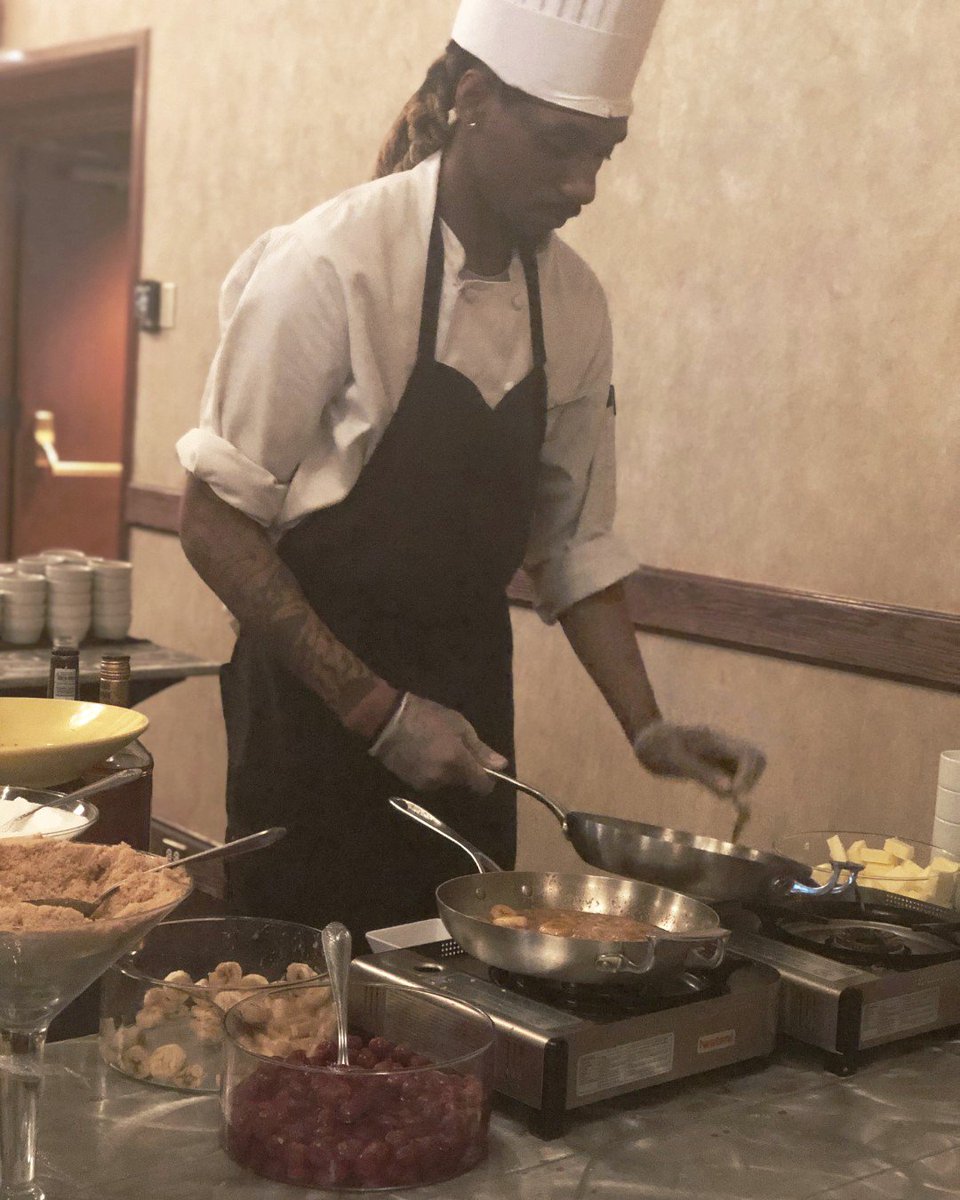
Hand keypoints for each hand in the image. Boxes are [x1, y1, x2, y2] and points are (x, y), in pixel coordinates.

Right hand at [369, 693, 506, 793]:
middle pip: (464, 783)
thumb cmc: (427, 716)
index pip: (482, 786)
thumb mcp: (458, 725)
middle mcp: (443, 779)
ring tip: (436, 748)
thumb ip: (480, 749)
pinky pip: (431, 781)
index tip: (485, 767)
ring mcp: (426, 784)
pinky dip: (432, 771)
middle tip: (454, 746)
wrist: (387, 720)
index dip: (488, 779)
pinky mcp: (412, 784)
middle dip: (464, 769)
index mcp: (457, 763)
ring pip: (447, 782)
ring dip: (447, 770)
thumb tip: (501, 766)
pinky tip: (424, 754)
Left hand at [633, 720, 765, 797]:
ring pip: (745, 770)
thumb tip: (730, 791)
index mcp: (715, 741)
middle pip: (755, 759)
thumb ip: (703, 773)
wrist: (645, 739)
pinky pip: (732, 777)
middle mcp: (722, 747)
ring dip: (742, 787)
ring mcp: (719, 755)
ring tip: (728, 803)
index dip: (749, 775)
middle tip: (735, 800)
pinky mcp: (713, 765)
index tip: (735, 794)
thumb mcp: (675, 760)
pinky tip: (722, 799)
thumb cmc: (656, 746)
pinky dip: (732, 790)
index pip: (748, 754)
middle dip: (750, 780)